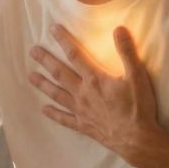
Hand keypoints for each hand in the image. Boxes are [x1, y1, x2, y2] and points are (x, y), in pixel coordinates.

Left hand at [29, 23, 161, 166]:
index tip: (52, 29)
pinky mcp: (83, 125)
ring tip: (30, 77)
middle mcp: (82, 93)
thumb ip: (127, 51)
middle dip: (46, 60)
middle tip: (32, 51)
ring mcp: (80, 110)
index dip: (63, 40)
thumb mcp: (137, 75)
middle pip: (60, 73)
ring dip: (43, 85)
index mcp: (94, 79)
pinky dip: (53, 114)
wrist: (137, 139)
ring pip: (57, 94)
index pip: (75, 55)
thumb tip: (119, 28)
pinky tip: (43, 110)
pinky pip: (64, 119)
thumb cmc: (138, 107)